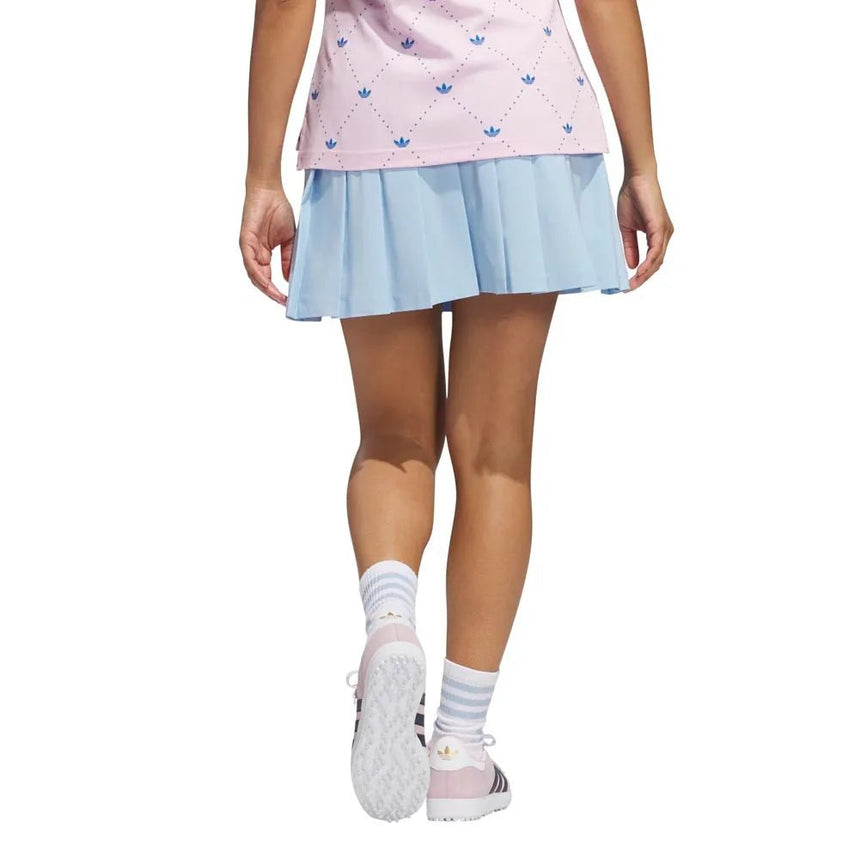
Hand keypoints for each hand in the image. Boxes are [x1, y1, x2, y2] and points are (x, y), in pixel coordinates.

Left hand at [239, 185, 295, 305]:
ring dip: (266, 288)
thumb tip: (288, 279)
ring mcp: (249, 249)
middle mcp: (254, 254)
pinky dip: (258, 275)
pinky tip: (268, 284)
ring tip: (278, 297)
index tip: (289, 299)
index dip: (277, 290)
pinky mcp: (245, 242)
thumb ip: (288, 259)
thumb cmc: (278, 210)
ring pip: (254, 275)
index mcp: (263, 254)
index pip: (268, 278)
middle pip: (260, 280)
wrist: (269, 191)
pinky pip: (250, 263)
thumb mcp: (289, 240)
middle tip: (285, 303)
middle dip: (272, 294)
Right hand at [617, 172, 673, 290]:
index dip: (641, 274)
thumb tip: (631, 265)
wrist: (637, 178)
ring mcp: (665, 232)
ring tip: (632, 284)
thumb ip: (630, 247)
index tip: (628, 284)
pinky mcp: (660, 227)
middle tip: (628, 289)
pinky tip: (639, 272)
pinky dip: (648, 263)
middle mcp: (665, 235)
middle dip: (642, 279)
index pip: (651, 261)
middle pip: (656, 264)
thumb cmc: (632, 198)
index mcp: (657, 235)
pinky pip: (656, 251)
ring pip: (657, 260)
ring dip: (644, 274)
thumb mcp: (626, 228)